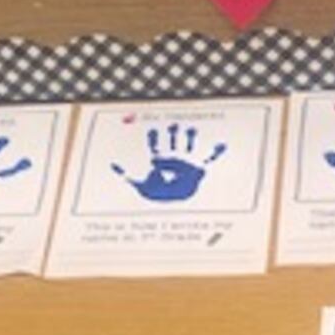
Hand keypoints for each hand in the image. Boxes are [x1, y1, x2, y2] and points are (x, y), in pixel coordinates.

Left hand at [110, 122, 227, 204]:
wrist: (172, 209)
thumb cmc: (156, 197)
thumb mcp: (138, 184)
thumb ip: (126, 173)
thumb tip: (112, 165)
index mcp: (158, 160)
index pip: (155, 144)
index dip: (153, 137)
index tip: (152, 129)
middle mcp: (172, 158)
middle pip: (172, 140)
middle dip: (172, 132)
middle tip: (172, 126)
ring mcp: (186, 162)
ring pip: (189, 145)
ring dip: (189, 137)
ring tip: (191, 129)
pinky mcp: (198, 169)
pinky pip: (209, 159)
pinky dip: (216, 152)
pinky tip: (222, 144)